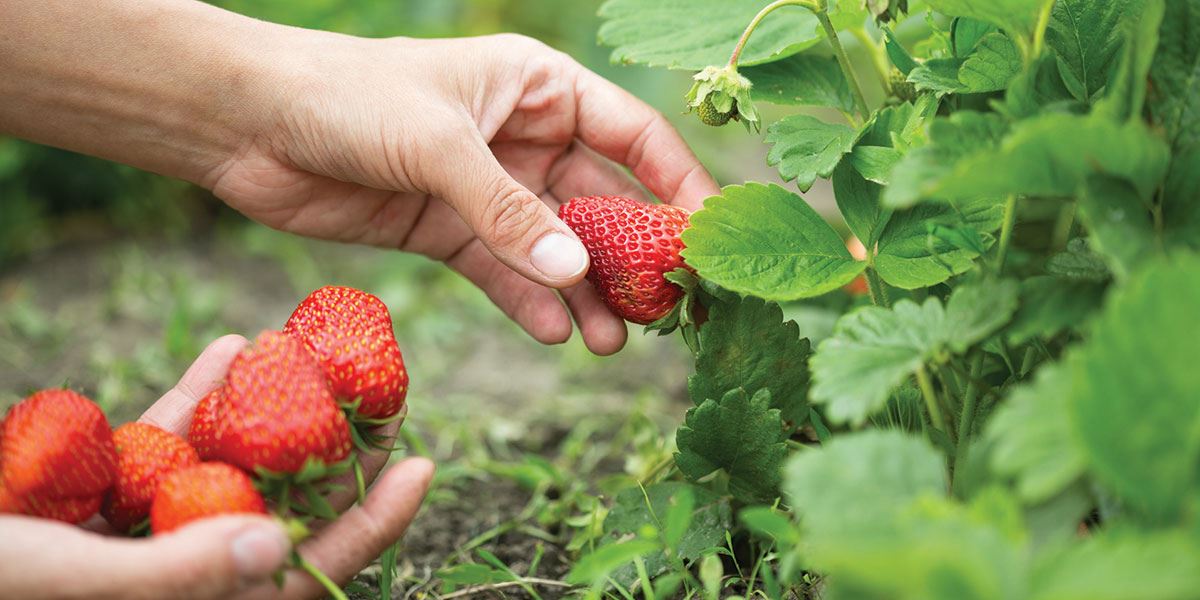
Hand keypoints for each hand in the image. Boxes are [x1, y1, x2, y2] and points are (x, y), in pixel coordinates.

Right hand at [0, 335, 433, 599]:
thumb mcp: (63, 579)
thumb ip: (171, 576)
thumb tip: (278, 551)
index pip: (303, 578)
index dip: (369, 527)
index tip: (422, 463)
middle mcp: (177, 575)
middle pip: (280, 514)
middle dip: (329, 455)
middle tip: (381, 391)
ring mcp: (140, 535)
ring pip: (226, 472)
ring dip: (268, 414)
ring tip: (311, 356)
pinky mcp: (97, 496)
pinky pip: (161, 447)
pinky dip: (193, 401)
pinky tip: (228, 349)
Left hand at [207, 32, 720, 354]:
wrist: (246, 123)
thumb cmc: (347, 97)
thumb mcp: (439, 145)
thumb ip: (507, 211)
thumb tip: (577, 276)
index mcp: (538, 87)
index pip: (633, 136)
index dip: (678, 186)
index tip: (709, 239)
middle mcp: (524, 136)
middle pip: (602, 201)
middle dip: (633, 256)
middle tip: (666, 311)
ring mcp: (487, 187)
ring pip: (555, 247)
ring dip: (586, 293)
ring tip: (614, 341)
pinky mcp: (448, 229)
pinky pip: (503, 271)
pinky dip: (530, 302)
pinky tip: (559, 335)